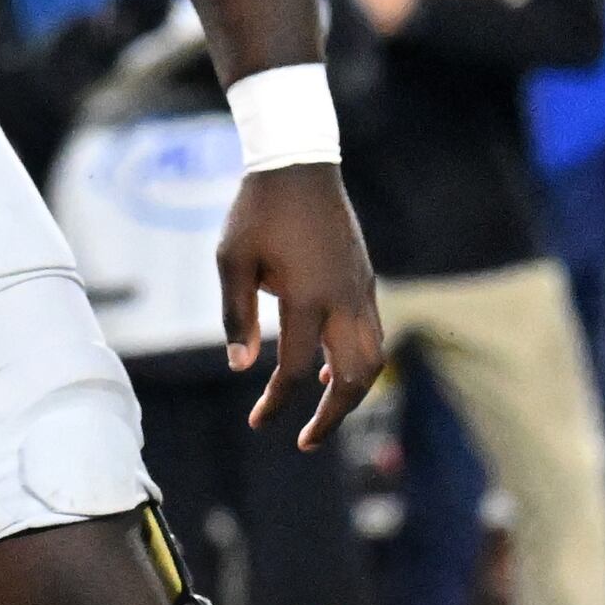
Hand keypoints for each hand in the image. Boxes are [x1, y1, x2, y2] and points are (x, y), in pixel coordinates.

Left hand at [217, 162, 383, 448]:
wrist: (299, 163)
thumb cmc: (257, 210)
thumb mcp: (232, 260)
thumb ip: (235, 315)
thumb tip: (240, 367)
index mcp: (307, 297)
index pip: (294, 369)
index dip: (277, 403)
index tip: (258, 422)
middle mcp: (343, 298)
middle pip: (353, 377)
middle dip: (331, 417)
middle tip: (306, 442)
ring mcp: (361, 289)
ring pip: (373, 359)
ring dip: (350, 392)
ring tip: (323, 414)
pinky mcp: (365, 280)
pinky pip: (372, 334)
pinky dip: (356, 362)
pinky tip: (327, 369)